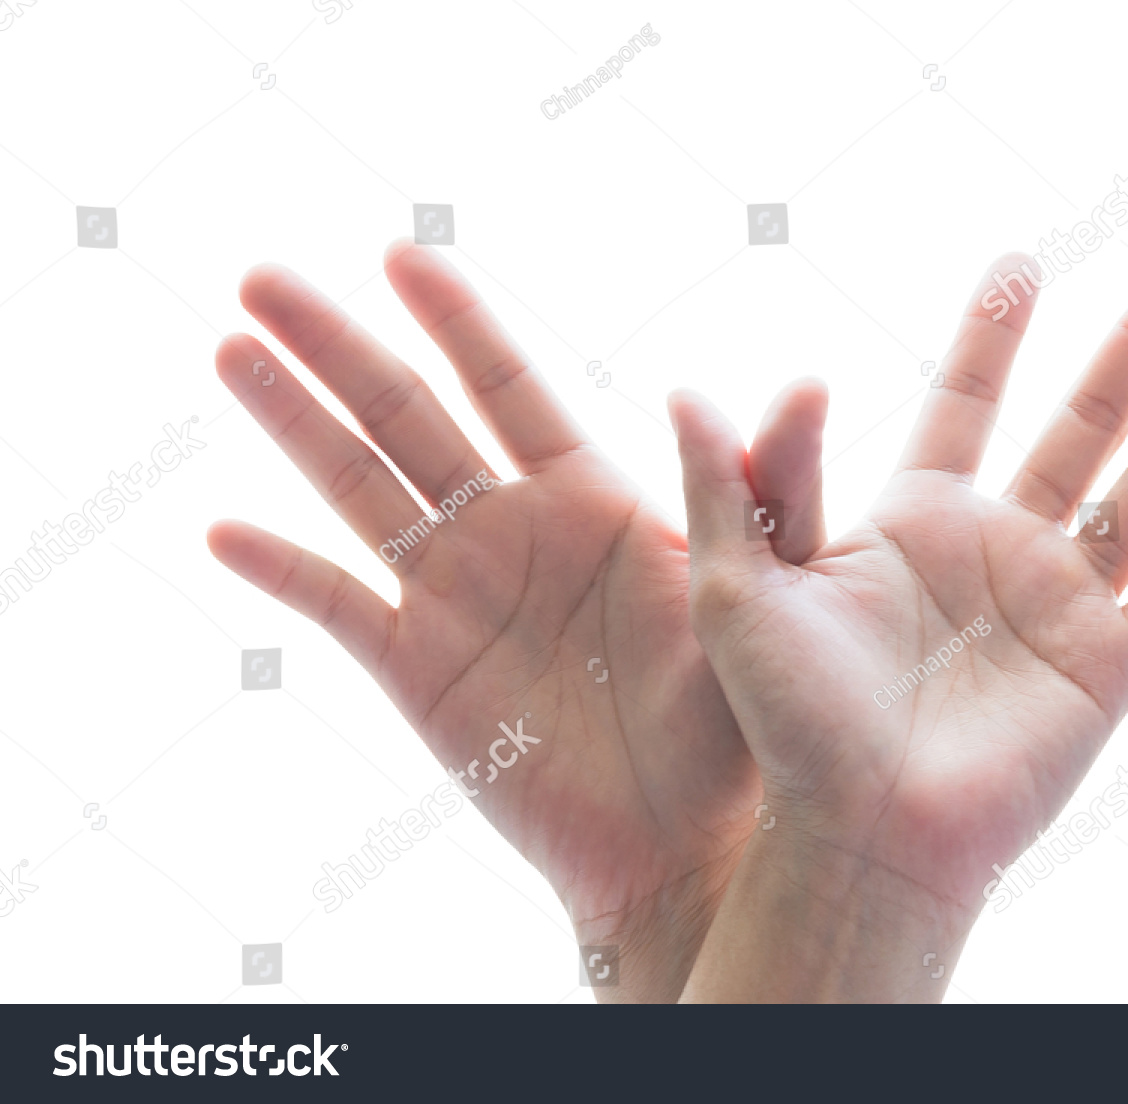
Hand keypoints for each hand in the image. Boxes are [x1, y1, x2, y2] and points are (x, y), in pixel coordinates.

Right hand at [207, 240, 825, 1000]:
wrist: (685, 846)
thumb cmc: (735, 723)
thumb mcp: (756, 598)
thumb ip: (765, 494)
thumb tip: (805, 384)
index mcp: (588, 499)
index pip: (508, 385)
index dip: (455, 318)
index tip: (403, 251)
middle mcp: (510, 531)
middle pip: (407, 416)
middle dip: (337, 345)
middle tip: (262, 276)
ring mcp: (454, 596)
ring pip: (357, 488)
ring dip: (292, 423)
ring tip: (231, 350)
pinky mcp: (416, 669)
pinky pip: (334, 606)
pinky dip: (278, 571)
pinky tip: (220, 532)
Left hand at [670, 257, 1127, 1000]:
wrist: (859, 835)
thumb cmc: (790, 723)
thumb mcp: (738, 592)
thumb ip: (725, 489)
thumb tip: (683, 390)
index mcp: (915, 520)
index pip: (965, 402)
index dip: (994, 335)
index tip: (1019, 265)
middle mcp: (997, 549)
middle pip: (1081, 424)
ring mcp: (1059, 603)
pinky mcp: (1106, 665)